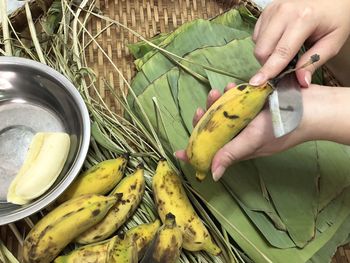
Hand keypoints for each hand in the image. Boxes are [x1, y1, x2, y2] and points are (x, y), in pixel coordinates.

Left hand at [176, 83, 349, 180]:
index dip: (195, 152)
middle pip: (214, 130)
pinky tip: (231, 87)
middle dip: (204, 120)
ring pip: (224, 114)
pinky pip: (237, 102)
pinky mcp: (254, 108)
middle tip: (201, 107)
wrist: (312, 107)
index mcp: (238, 147)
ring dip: (217, 104)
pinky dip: (231, 96)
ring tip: (217, 92)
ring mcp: (247, 121)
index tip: (179, 152)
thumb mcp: (253, 141)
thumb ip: (231, 154)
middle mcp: (241, 135)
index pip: (211, 151)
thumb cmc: (283, 127)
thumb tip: (211, 174)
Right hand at [250, 0, 349, 86]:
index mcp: (303, 19)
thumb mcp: (333, 41)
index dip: (269, 70)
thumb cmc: (335, 18)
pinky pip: (256, 35)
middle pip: (263, 50)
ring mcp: (272, 10)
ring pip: (257, 44)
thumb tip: (300, 81)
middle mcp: (283, 12)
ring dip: (267, 54)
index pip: (281, 52)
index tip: (256, 83)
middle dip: (268, 64)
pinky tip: (279, 40)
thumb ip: (314, 62)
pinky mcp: (266, 10)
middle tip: (285, 66)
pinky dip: (265, 43)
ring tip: (285, 50)